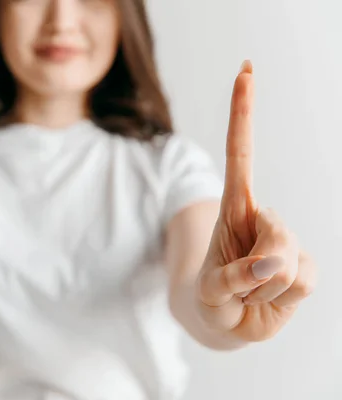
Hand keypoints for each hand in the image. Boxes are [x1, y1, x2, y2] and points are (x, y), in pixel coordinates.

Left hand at [196, 60, 315, 342]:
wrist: (228, 321)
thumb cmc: (213, 298)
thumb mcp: (211, 291)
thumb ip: (236, 278)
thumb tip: (274, 265)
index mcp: (234, 209)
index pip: (240, 154)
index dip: (243, 115)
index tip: (245, 72)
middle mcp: (262, 219)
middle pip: (275, 235)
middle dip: (254, 270)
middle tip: (238, 285)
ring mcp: (286, 242)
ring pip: (288, 263)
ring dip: (262, 288)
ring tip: (249, 291)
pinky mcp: (305, 265)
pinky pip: (303, 280)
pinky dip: (283, 297)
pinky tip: (271, 296)